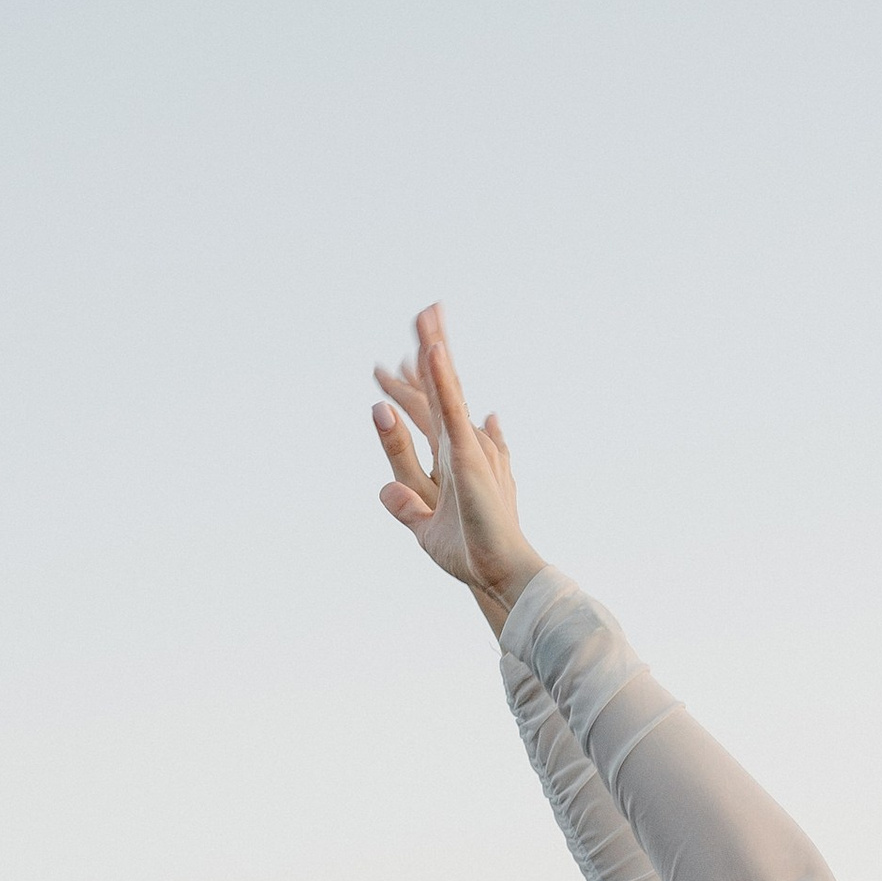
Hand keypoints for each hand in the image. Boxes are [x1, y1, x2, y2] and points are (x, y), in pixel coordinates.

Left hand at [372, 305, 546, 636]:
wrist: (498, 573)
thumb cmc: (469, 552)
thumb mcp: (422, 526)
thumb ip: (404, 502)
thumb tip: (384, 487)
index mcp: (451, 456)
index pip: (431, 407)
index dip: (419, 377)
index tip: (414, 347)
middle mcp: (460, 444)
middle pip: (443, 386)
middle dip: (432, 346)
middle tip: (429, 308)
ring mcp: (465, 447)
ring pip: (446, 390)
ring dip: (435, 350)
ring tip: (428, 313)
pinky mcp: (467, 458)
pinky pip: (449, 413)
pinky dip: (441, 382)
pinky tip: (433, 353)